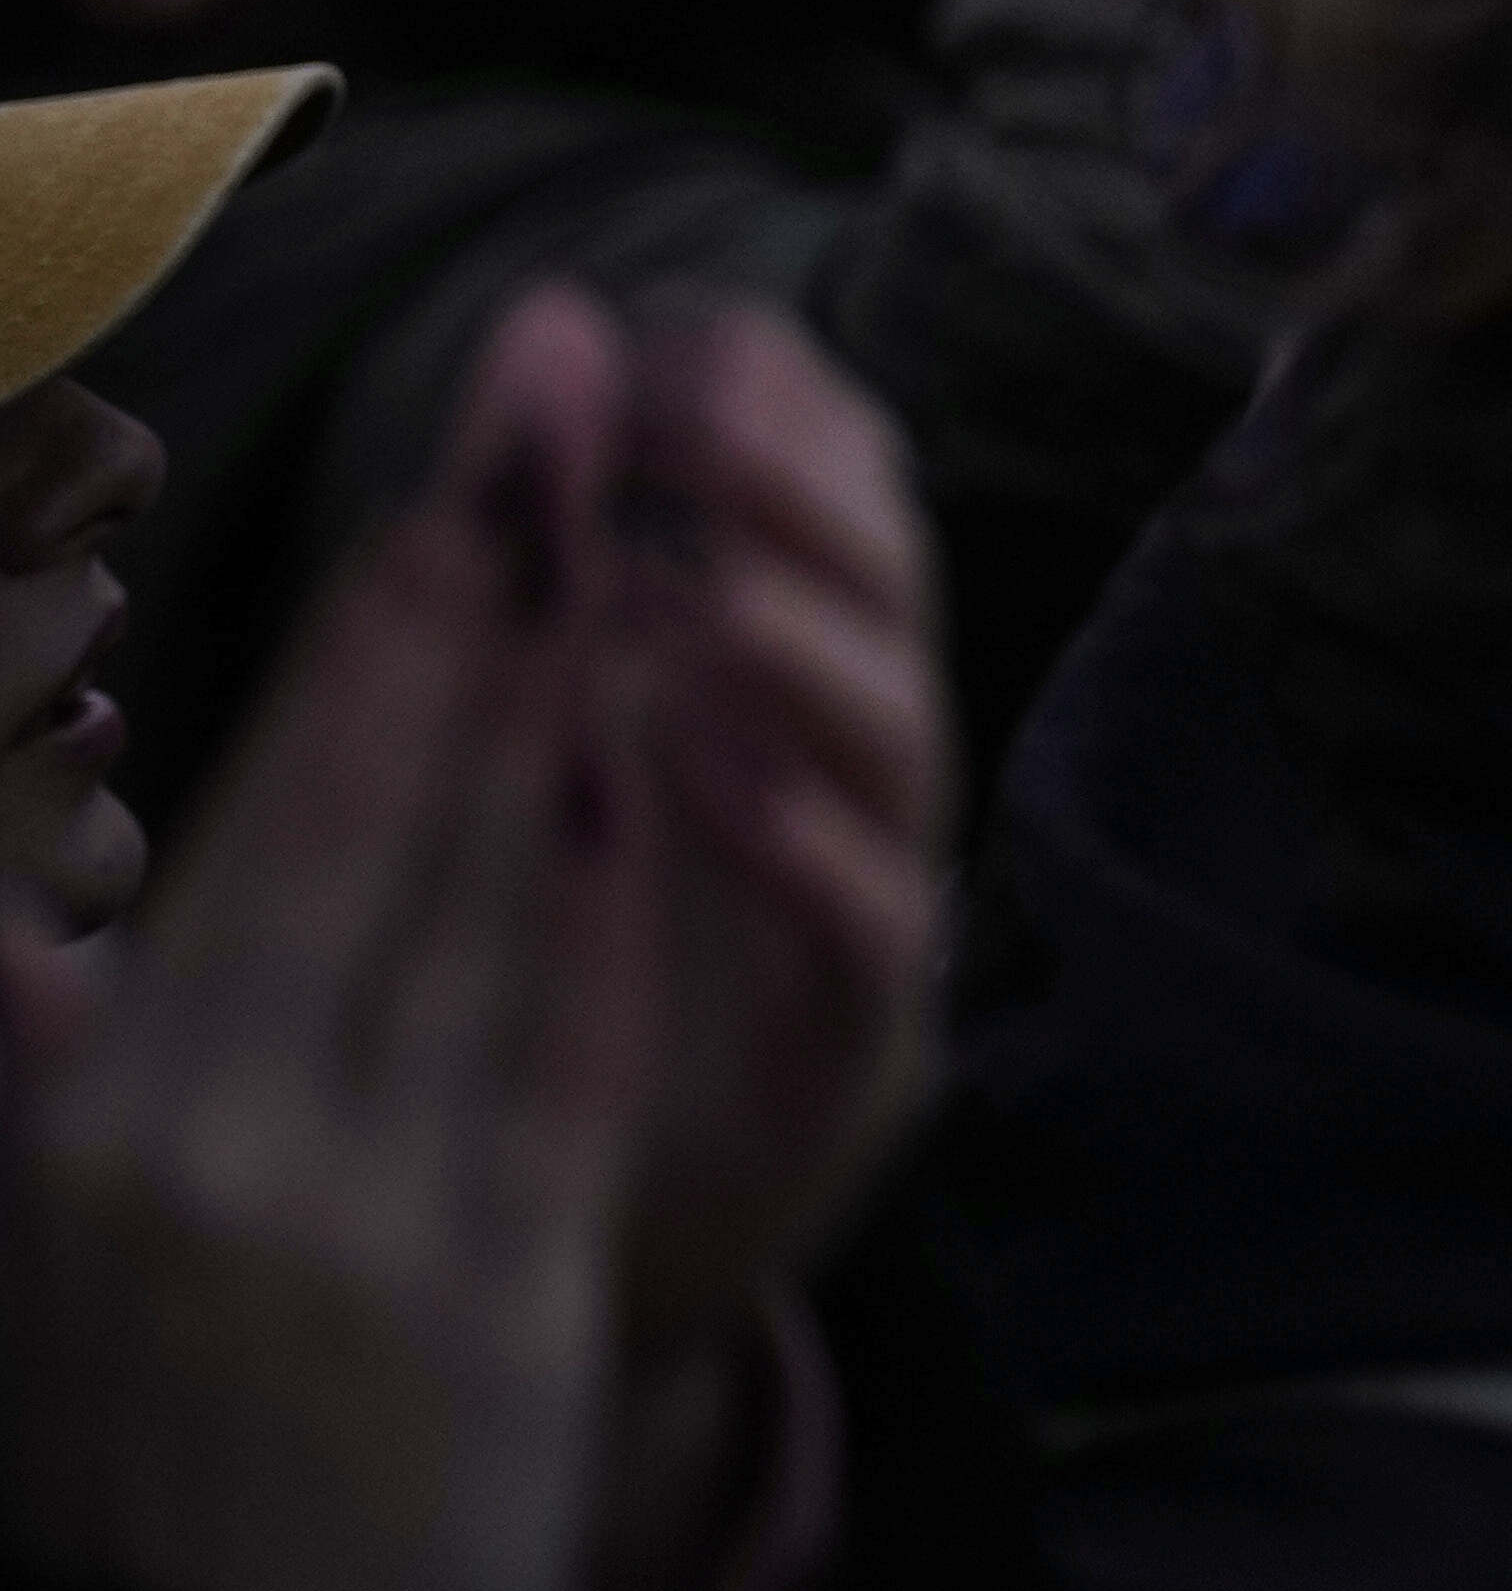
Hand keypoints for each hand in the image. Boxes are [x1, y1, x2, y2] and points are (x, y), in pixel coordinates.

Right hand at [0, 294, 662, 1590]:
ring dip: (564, 679)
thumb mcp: (39, 1247)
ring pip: (475, 890)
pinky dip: (608, 890)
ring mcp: (353, 1214)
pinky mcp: (493, 1296)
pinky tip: (658, 754)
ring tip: (632, 503)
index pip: (262, 815)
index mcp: (96, 1118)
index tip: (457, 463)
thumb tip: (35, 904)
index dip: (376, 621)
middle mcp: (209, 1136)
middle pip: (371, 800)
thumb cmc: (116, 1482)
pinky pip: (558, 1047)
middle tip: (557, 377)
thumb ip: (43, 1041)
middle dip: (479, 572)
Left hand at [587, 302, 940, 1353]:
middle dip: (797, 490)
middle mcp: (854, 779)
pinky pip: (868, 930)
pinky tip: (707, 777)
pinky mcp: (854, 1056)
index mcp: (787, 688)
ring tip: (691, 594)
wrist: (572, 1254)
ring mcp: (873, 911)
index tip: (668, 336)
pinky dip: (803, 845)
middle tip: (685, 418)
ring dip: (803, 654)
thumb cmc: (547, 978)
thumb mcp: (534, 754)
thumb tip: (540, 345)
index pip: (833, 501)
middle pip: (885, 594)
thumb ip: (550, 573)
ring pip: (898, 744)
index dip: (778, 408)